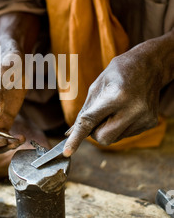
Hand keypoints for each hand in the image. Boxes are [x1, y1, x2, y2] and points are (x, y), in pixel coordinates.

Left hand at [63, 37, 169, 155]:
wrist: (150, 65)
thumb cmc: (119, 72)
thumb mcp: (97, 85)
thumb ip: (85, 111)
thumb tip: (71, 132)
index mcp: (117, 96)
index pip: (91, 122)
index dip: (77, 138)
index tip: (67, 152)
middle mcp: (133, 109)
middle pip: (103, 138)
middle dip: (94, 132)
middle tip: (97, 115)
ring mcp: (144, 118)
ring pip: (114, 139)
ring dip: (108, 128)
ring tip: (115, 108)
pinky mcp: (150, 123)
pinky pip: (125, 135)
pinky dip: (119, 127)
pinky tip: (125, 110)